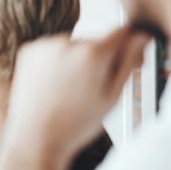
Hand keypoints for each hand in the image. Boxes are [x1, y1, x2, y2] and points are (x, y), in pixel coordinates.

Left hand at [3, 26, 149, 163]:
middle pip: (96, 41)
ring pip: (73, 45)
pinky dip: (56, 61)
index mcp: (92, 54)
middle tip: (94, 87)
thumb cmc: (76, 124)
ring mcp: (45, 45)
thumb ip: (129, 62)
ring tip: (70, 90)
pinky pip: (52, 49)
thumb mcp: (112, 96)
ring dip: (77, 59)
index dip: (130, 43)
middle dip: (100, 57)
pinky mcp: (29, 50)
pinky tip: (54, 85)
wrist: (35, 138)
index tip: (131, 55)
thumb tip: (142, 36)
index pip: (122, 31)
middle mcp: (67, 43)